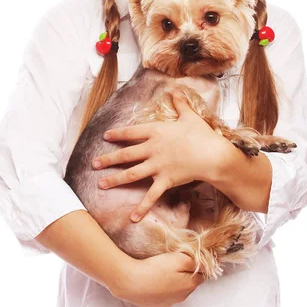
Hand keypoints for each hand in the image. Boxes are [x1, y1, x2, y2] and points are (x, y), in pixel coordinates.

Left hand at [92, 90, 227, 221]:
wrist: (212, 155)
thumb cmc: (201, 134)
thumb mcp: (189, 116)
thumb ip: (180, 103)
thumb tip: (175, 88)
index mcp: (156, 132)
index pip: (132, 132)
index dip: (117, 134)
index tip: (106, 136)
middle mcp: (152, 149)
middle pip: (126, 154)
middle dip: (108, 159)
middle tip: (94, 164)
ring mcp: (157, 166)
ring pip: (131, 174)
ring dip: (115, 179)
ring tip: (101, 185)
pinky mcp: (165, 181)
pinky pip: (151, 196)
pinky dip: (142, 208)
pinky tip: (132, 218)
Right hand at [113, 252, 204, 306]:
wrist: (131, 282)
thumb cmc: (155, 269)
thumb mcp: (179, 259)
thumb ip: (194, 261)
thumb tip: (204, 264)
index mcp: (190, 285)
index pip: (202, 275)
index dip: (198, 264)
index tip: (191, 256)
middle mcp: (182, 296)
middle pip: (190, 281)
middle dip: (187, 272)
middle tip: (176, 260)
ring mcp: (169, 301)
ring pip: (178, 287)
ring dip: (175, 278)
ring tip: (164, 267)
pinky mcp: (156, 302)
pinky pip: (165, 292)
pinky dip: (163, 284)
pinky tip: (155, 276)